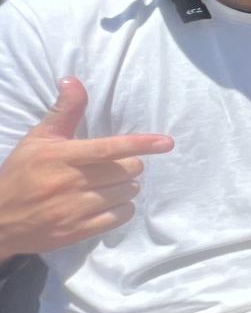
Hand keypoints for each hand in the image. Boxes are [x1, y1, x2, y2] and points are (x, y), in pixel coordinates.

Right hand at [0, 78, 170, 259]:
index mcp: (61, 156)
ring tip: (107, 185)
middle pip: (127, 170)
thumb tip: (73, 80)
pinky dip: (122, 208)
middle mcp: (70, 182)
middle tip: (113, 166)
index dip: (141, 144)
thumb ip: (64, 112)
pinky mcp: (78, 231)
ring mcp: (75, 210)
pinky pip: (121, 216)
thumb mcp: (38, 139)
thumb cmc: (21, 174)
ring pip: (128, 192)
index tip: (167, 142)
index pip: (109, 148)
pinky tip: (108, 203)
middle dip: (128, 165)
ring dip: (125, 187)